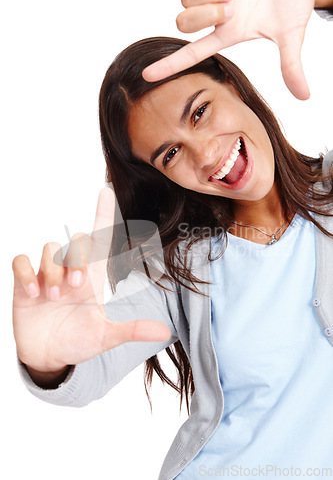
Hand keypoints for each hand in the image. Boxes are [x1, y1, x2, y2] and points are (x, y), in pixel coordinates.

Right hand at [12, 187, 170, 373]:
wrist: (49, 357)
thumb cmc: (78, 341)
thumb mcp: (106, 336)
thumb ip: (132, 330)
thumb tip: (164, 331)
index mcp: (93, 277)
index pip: (100, 239)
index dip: (103, 214)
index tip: (106, 191)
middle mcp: (71, 270)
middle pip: (77, 240)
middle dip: (77, 258)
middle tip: (74, 287)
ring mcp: (48, 275)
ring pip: (50, 248)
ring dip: (53, 270)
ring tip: (54, 297)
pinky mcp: (25, 283)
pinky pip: (22, 261)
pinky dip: (26, 273)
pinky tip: (33, 293)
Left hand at [143, 0, 316, 99]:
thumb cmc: (293, 3)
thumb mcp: (291, 36)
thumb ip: (291, 66)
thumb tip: (304, 96)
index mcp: (228, 35)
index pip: (192, 55)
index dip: (169, 66)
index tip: (146, 77)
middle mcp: (215, 17)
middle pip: (182, 24)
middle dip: (204, 16)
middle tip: (232, 7)